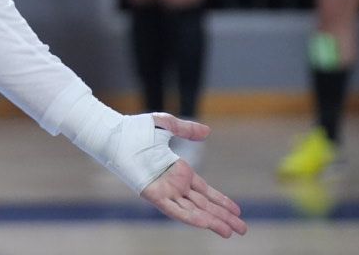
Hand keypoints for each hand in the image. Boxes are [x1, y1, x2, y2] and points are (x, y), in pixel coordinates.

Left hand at [140, 115, 246, 238]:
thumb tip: (207, 131)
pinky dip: (191, 217)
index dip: (221, 201)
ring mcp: (165, 191)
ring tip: (231, 232)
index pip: (205, 191)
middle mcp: (174, 185)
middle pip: (204, 205)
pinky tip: (206, 224)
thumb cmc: (136, 129)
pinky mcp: (154, 195)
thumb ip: (186, 130)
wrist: (115, 133)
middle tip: (242, 229)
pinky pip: (175, 210)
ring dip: (212, 221)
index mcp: (179, 171)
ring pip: (194, 211)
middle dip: (223, 217)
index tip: (237, 211)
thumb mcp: (167, 125)